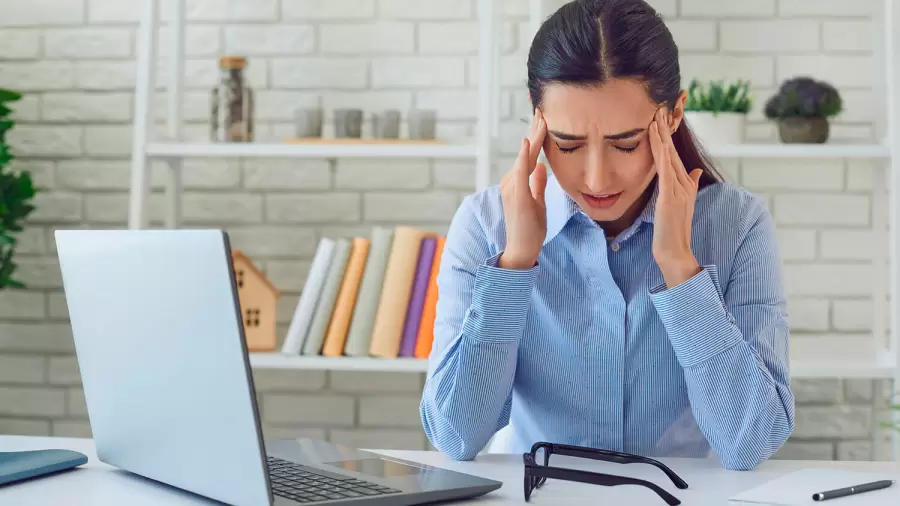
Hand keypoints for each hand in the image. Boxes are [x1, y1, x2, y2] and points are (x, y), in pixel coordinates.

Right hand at [498, 108, 547, 269]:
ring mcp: (512, 187)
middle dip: (534, 130)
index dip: (536, 137)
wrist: (521, 249)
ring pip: (525, 156)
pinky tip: (526, 141)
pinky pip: (520, 171)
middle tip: (541, 108)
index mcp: (518, 183)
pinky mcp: (516, 195)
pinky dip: (523, 156)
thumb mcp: (538, 203)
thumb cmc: (529, 229)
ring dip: (532, 136)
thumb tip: (542, 168)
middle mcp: (511, 181)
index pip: (529, 155)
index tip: (542, 119)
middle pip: (526, 151)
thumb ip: (538, 185)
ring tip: (540, 117)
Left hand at [649, 108, 702, 287]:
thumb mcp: (681, 205)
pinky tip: (654, 135)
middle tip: (659, 106)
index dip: (668, 136)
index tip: (661, 117)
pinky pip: (664, 167)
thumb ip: (688, 186)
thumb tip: (694, 170)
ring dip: (662, 133)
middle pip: (673, 150)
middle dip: (666, 128)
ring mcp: (678, 188)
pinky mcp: (671, 195)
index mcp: (684, 184)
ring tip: (655, 114)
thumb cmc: (673, 232)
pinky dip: (659, 149)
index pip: (674, 155)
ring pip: (669, 154)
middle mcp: (684, 183)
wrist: (675, 252)